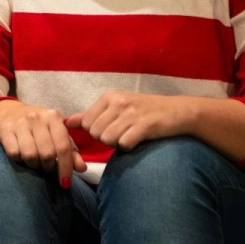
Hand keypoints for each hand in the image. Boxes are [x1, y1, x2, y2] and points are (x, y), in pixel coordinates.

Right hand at [0, 100, 85, 187]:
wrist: (10, 112)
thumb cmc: (39, 127)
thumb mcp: (57, 134)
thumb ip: (71, 151)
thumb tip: (82, 168)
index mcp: (53, 117)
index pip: (63, 147)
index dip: (66, 168)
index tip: (65, 184)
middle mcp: (37, 117)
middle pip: (47, 154)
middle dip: (48, 166)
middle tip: (47, 167)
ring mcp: (20, 123)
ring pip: (30, 155)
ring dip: (33, 164)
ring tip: (34, 161)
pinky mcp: (5, 129)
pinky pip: (14, 154)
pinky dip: (19, 159)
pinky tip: (21, 154)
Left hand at [64, 90, 189, 150]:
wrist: (177, 111)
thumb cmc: (143, 111)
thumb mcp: (116, 106)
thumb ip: (90, 115)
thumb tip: (67, 122)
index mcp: (109, 96)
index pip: (86, 123)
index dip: (96, 131)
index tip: (111, 128)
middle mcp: (119, 102)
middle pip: (96, 133)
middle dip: (106, 139)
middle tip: (122, 133)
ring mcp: (132, 113)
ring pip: (108, 140)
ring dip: (118, 144)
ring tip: (130, 136)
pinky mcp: (145, 125)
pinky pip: (124, 144)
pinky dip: (129, 147)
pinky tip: (138, 140)